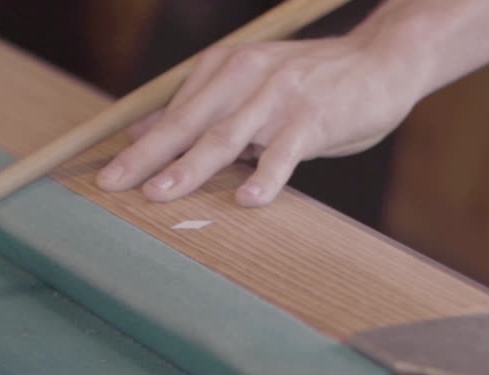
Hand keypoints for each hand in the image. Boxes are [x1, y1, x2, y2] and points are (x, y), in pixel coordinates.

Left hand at [95, 33, 425, 206]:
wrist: (381, 60)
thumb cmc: (308, 83)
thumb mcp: (246, 88)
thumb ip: (198, 109)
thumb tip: (139, 132)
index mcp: (223, 69)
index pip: (172, 114)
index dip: (138, 147)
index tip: (106, 176)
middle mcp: (244, 76)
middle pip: (187, 124)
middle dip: (147, 158)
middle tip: (114, 185)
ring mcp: (278, 96)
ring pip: (226, 137)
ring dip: (190, 167)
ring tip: (160, 194)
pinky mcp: (314, 117)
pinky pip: (285, 152)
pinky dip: (267, 176)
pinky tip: (249, 200)